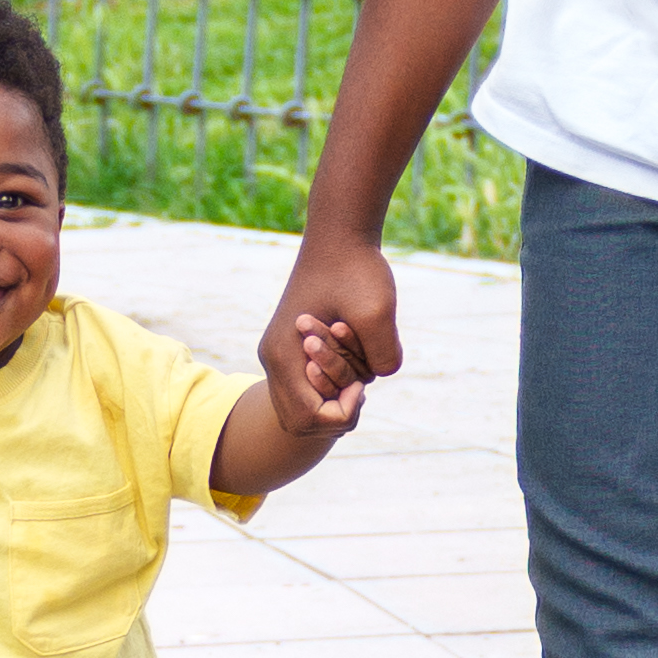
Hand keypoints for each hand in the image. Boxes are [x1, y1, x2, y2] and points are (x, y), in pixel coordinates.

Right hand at [268, 224, 400, 404]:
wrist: (340, 236)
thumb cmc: (356, 268)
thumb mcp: (378, 311)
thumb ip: (383, 357)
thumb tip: (377, 379)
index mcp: (285, 353)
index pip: (308, 418)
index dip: (342, 412)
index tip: (363, 385)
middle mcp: (274, 358)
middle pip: (300, 421)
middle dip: (336, 413)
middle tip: (361, 384)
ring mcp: (279, 353)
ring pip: (301, 408)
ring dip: (333, 398)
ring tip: (355, 370)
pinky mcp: (290, 347)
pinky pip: (306, 387)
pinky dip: (330, 385)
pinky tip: (351, 360)